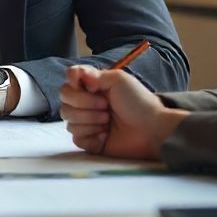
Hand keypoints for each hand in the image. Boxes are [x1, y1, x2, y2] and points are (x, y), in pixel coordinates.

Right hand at [59, 65, 187, 159]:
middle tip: (106, 107)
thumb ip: (94, 74)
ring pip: (69, 121)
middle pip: (64, 102)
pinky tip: (105, 136)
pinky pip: (76, 139)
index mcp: (92, 87)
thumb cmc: (139, 102)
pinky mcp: (90, 142)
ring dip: (90, 121)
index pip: (68, 81)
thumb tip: (74, 74)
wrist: (152, 130)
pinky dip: (91, 137)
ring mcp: (87, 124)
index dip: (73, 83)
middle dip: (85, 104)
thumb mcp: (119, 80)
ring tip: (108, 122)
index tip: (87, 86)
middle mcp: (86, 104)